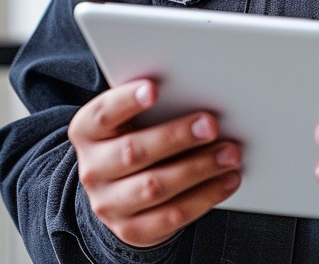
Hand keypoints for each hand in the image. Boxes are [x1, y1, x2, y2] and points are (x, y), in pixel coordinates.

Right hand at [67, 79, 242, 247]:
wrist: (118, 188)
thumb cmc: (135, 136)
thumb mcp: (132, 117)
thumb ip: (156, 105)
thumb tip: (199, 90)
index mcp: (88, 131)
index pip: (103, 113)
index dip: (126, 101)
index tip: (154, 89)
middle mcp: (93, 169)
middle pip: (133, 151)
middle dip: (176, 137)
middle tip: (211, 125)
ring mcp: (109, 204)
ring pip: (155, 187)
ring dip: (198, 168)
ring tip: (230, 154)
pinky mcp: (132, 229)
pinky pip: (171, 216)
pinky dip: (205, 197)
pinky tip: (227, 180)